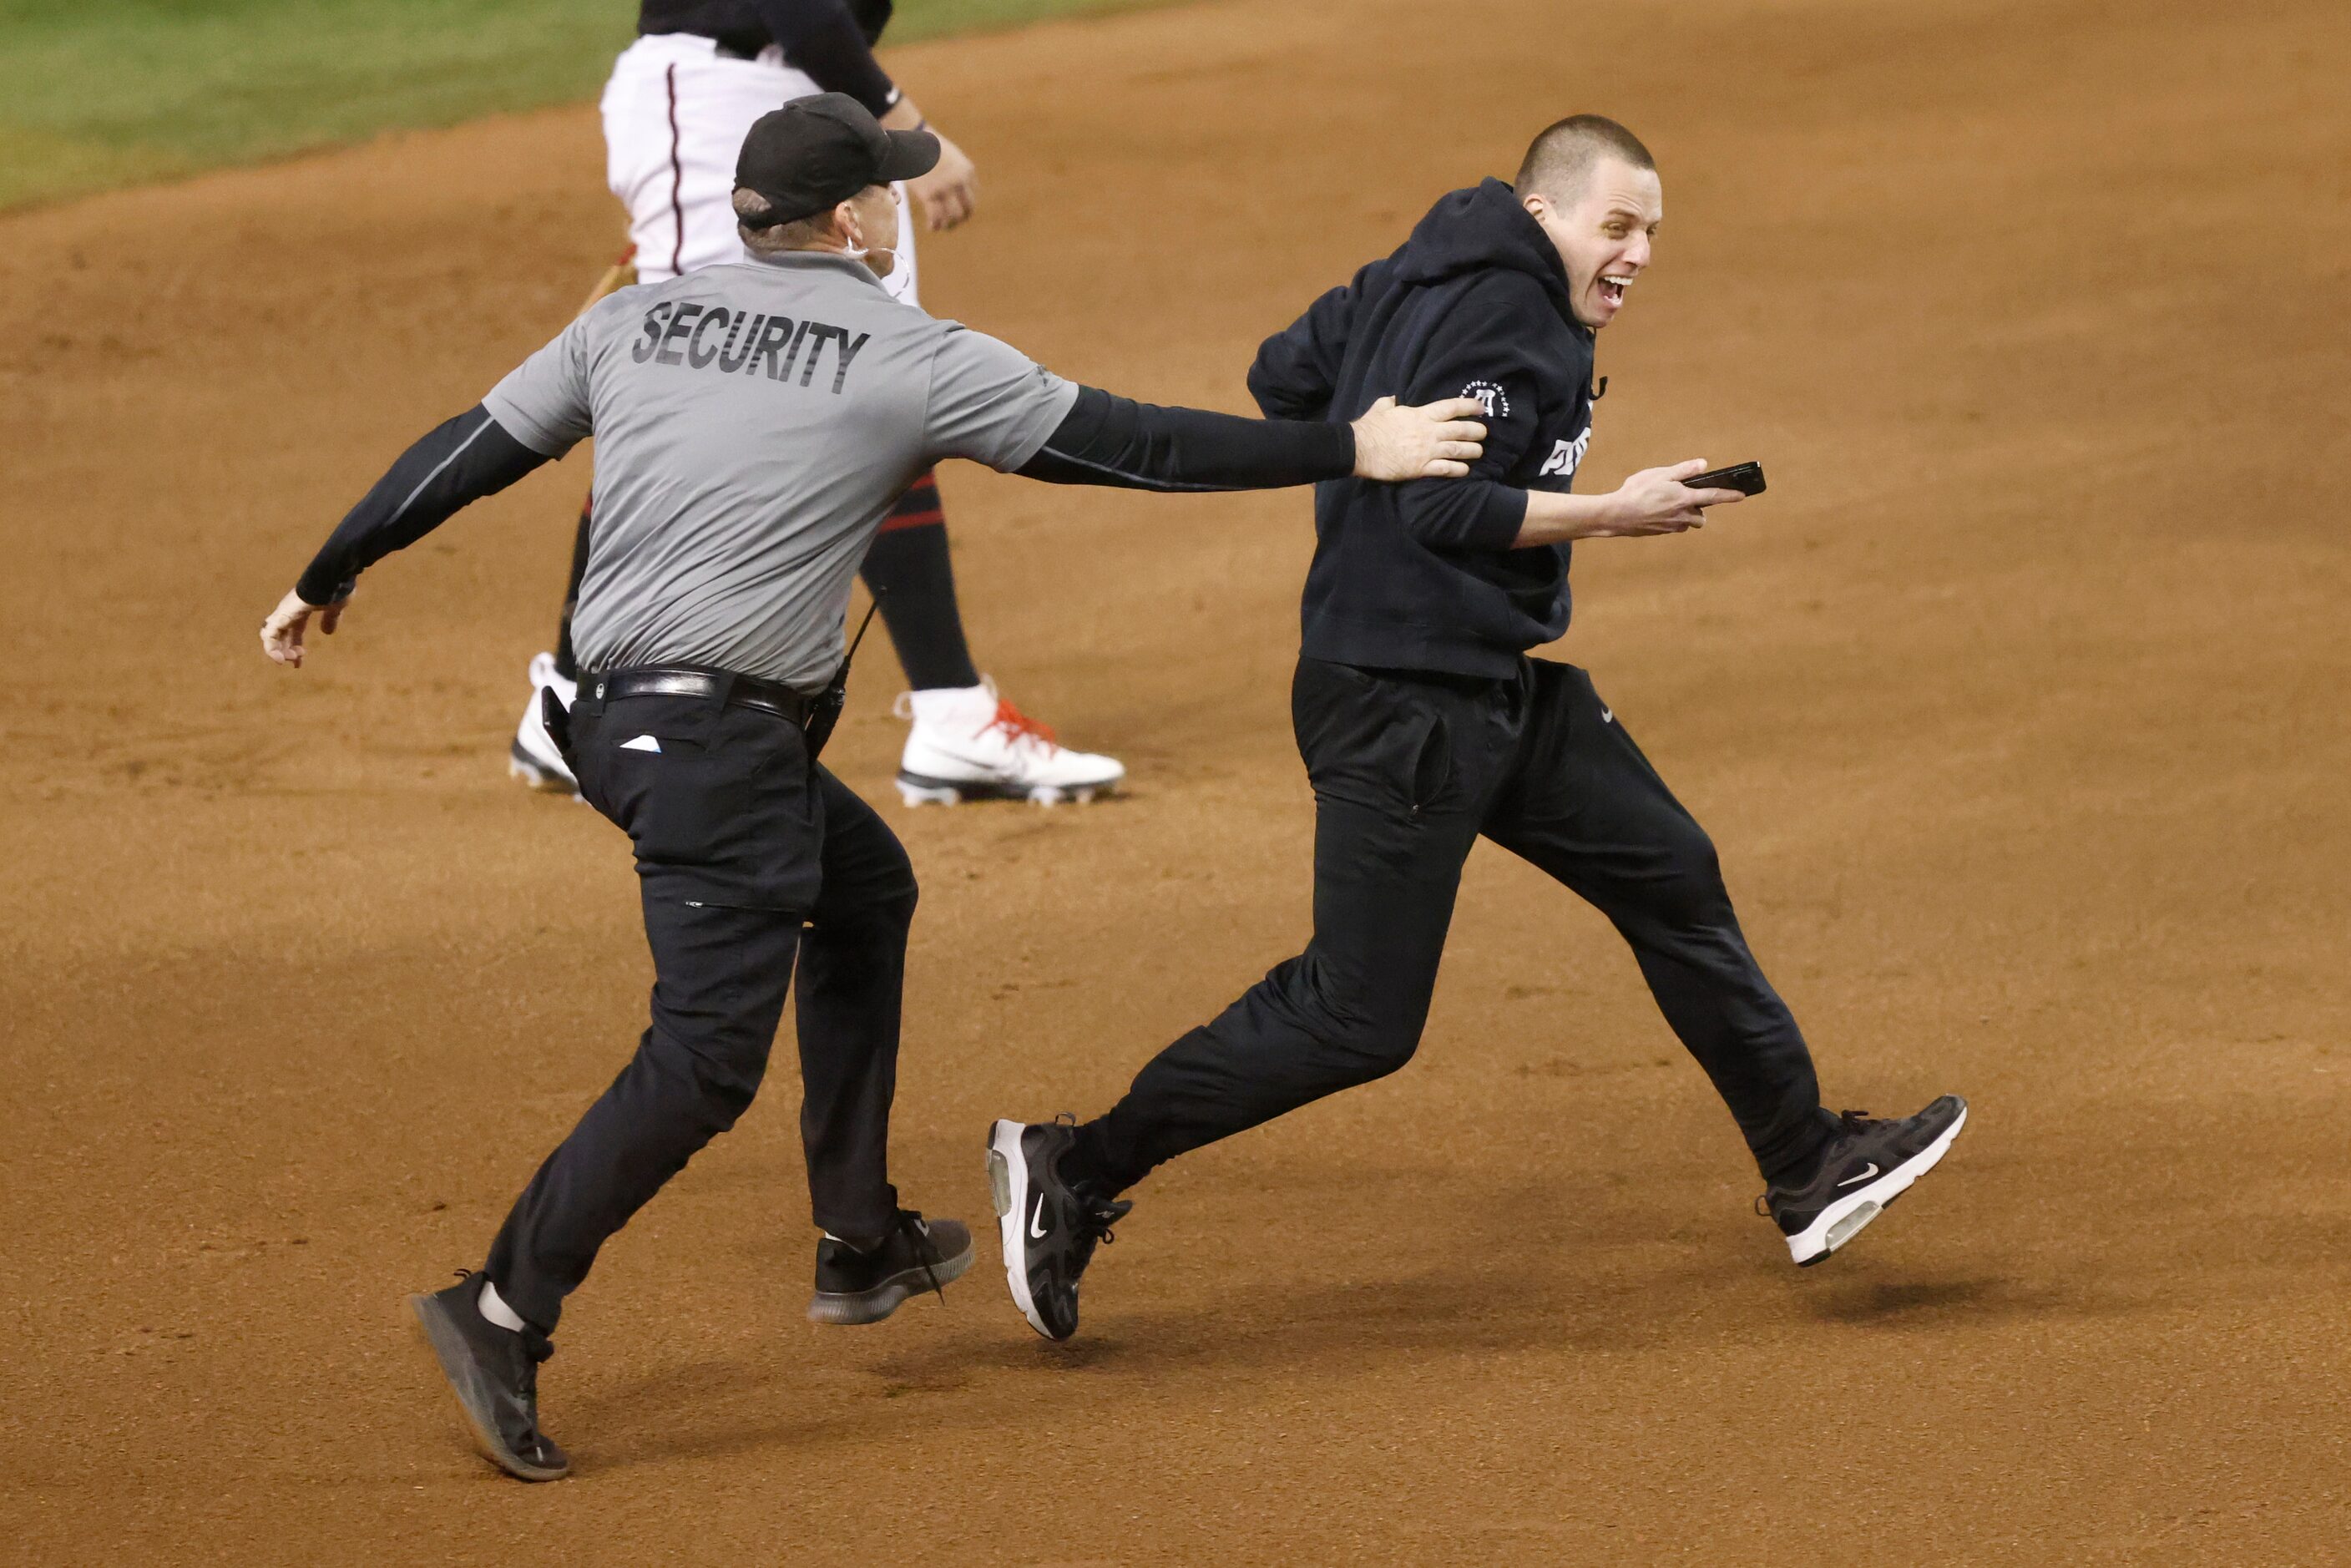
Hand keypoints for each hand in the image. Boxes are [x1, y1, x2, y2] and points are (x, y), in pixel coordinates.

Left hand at [259, 587, 348, 667]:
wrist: (333, 577)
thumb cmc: (336, 589)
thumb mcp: (335, 609)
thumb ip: (330, 619)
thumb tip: (328, 632)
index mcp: (301, 610)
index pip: (293, 631)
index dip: (295, 647)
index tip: (300, 662)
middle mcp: (289, 611)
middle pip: (280, 635)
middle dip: (285, 651)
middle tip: (295, 663)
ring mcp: (284, 612)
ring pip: (270, 636)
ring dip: (277, 651)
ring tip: (288, 660)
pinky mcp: (282, 614)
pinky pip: (270, 634)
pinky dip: (271, 647)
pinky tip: (279, 658)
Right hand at [905, 128, 977, 229]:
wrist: (911, 141)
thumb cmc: (930, 149)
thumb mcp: (953, 157)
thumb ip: (961, 173)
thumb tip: (964, 192)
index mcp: (967, 171)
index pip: (972, 198)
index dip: (965, 209)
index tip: (958, 213)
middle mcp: (959, 181)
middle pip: (967, 210)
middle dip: (960, 220)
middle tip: (952, 224)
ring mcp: (944, 188)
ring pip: (953, 216)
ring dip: (947, 225)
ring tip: (941, 227)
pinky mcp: (929, 194)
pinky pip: (936, 216)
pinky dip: (934, 225)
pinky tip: (931, 227)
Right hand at [1350, 395, 1487, 480]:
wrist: (1360, 449)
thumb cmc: (1370, 427)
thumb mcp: (1381, 408)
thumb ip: (1390, 403)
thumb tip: (1392, 398)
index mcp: (1420, 415)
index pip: (1451, 407)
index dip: (1468, 406)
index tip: (1480, 407)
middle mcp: (1428, 432)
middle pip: (1460, 429)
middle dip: (1476, 430)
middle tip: (1484, 433)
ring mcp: (1426, 451)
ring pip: (1457, 449)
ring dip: (1472, 451)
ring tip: (1479, 451)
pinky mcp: (1421, 468)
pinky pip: (1445, 469)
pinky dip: (1458, 470)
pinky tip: (1465, 470)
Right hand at [1588, 458, 1745, 536]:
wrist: (1616, 515)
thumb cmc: (1637, 491)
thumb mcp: (1660, 474)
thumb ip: (1683, 470)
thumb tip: (1703, 465)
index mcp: (1684, 498)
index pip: (1713, 496)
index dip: (1729, 496)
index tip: (1742, 496)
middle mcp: (1682, 515)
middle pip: (1701, 517)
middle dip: (1700, 510)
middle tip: (1686, 498)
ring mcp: (1671, 526)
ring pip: (1687, 523)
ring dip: (1684, 515)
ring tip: (1667, 504)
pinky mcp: (1661, 532)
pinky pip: (1673, 526)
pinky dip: (1670, 519)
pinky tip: (1654, 510)